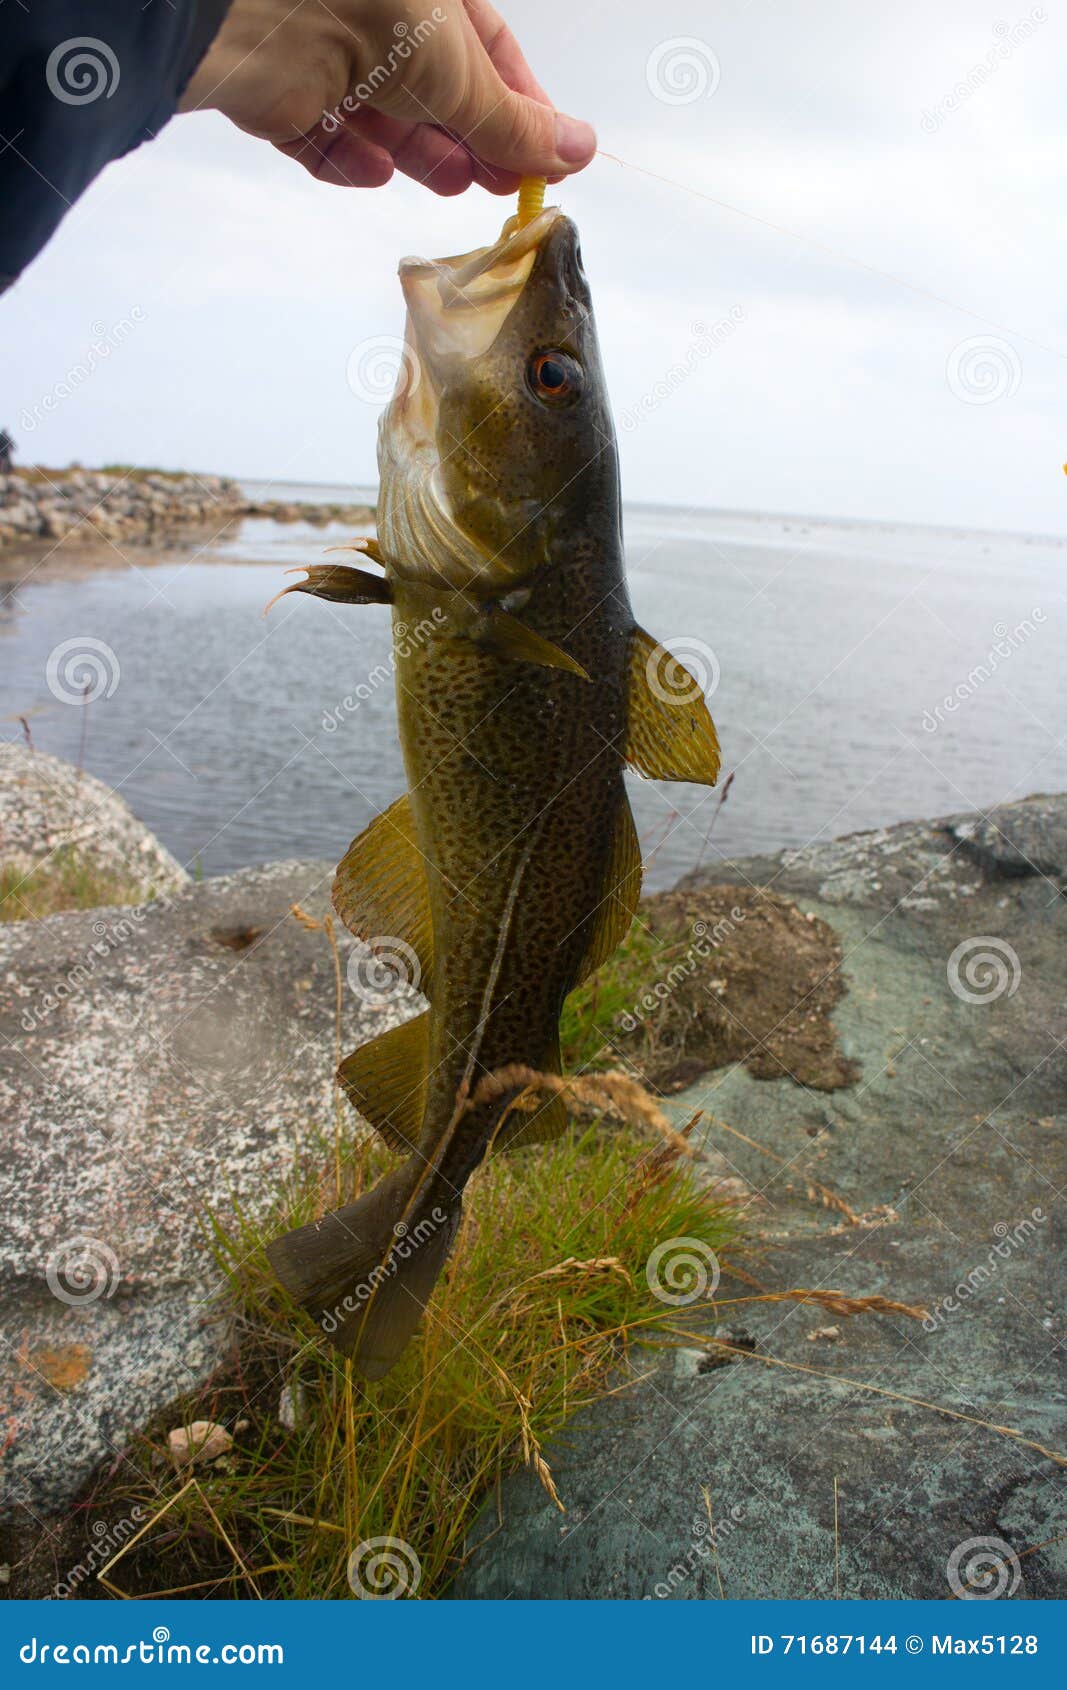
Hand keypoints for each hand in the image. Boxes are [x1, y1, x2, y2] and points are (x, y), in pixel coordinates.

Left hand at [180, 0, 596, 196]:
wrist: (266, 21)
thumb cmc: (374, 14)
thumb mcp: (468, 78)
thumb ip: (518, 126)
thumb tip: (577, 150)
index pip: (487, 51)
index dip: (521, 108)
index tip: (546, 159)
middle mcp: (376, 17)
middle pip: (433, 89)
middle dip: (469, 139)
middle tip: (501, 184)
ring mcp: (324, 52)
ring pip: (380, 116)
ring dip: (418, 153)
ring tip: (450, 181)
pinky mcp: (282, 93)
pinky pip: (322, 134)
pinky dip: (350, 157)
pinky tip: (375, 171)